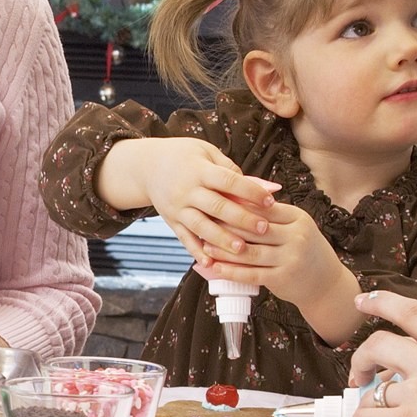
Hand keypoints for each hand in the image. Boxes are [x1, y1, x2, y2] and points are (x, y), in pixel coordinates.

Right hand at [98, 138, 279, 267]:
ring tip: (242, 250)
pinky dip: (196, 251)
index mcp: (199, 170)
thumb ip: (232, 169)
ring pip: (201, 226)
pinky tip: (210, 263)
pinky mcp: (171, 221)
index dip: (250, 191)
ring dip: (222, 239)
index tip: (270, 201)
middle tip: (263, 228)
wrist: (147, 166)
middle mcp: (187, 190)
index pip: (228, 181)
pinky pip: (184, 238)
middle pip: (217, 206)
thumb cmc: (184, 156)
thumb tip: (264, 187)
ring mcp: (177, 208)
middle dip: (241, 219)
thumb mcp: (206, 152)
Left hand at [196, 201, 344, 308]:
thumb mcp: (294, 227)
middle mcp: (296, 236)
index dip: (237, 206)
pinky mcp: (282, 278)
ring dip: (223, 249)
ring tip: (204, 246)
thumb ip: (271, 215)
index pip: (262, 208)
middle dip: (226, 226)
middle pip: (253, 228)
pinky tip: (214, 268)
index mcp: (297, 217)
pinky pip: (251, 273)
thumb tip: (235, 198)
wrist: (325, 283)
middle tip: (203, 223)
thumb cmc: (302, 250)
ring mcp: (291, 258)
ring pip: (249, 252)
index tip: (215, 203)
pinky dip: (230, 271)